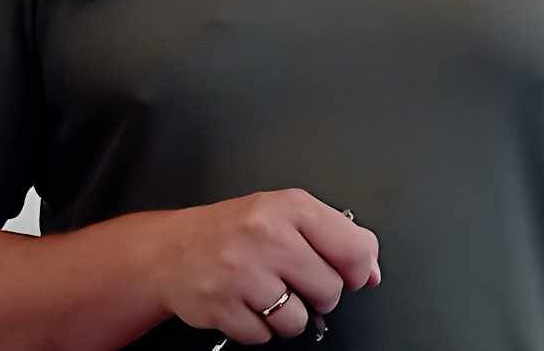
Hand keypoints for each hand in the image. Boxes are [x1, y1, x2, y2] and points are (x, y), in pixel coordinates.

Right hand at [146, 189, 380, 343]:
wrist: (171, 250)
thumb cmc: (234, 231)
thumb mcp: (285, 215)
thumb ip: (334, 237)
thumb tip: (373, 272)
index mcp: (291, 207)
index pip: (355, 249)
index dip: (359, 271)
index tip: (350, 274)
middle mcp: (267, 235)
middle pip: (330, 290)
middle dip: (316, 293)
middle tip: (291, 278)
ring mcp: (243, 272)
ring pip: (298, 320)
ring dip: (286, 314)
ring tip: (265, 291)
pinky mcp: (222, 306)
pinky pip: (264, 336)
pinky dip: (258, 327)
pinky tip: (244, 302)